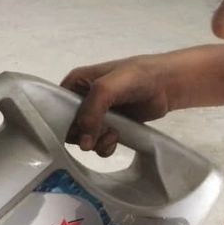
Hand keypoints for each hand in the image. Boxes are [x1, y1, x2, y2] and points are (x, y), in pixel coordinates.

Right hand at [61, 54, 175, 156]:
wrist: (167, 84)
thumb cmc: (135, 78)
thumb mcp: (106, 88)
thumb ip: (90, 113)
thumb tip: (83, 145)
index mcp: (74, 84)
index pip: (55, 108)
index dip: (62, 122)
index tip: (76, 130)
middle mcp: (81, 100)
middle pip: (68, 127)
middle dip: (82, 134)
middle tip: (98, 132)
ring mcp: (96, 115)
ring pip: (83, 138)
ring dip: (95, 142)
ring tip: (111, 134)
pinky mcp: (109, 127)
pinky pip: (97, 144)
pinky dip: (104, 146)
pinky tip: (116, 138)